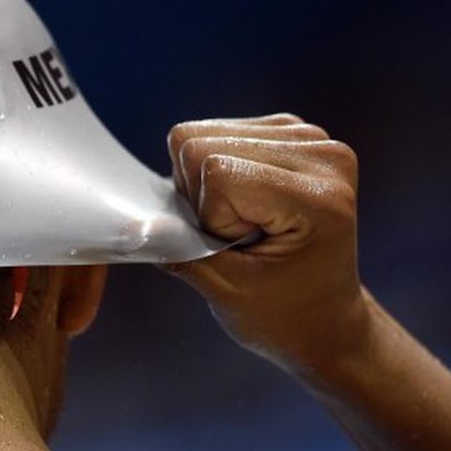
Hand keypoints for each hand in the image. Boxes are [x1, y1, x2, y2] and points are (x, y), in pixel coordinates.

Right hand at [160, 114, 369, 374]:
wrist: (324, 319)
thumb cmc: (282, 315)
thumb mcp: (226, 292)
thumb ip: (177, 252)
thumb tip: (126, 226)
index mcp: (319, 197)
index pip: (216, 171)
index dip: (207, 217)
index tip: (239, 250)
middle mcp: (323, 153)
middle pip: (202, 144)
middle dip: (200, 196)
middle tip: (235, 236)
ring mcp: (313, 137)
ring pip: (204, 134)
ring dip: (205, 182)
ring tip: (243, 220)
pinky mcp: (295, 131)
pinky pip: (218, 131)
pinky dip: (216, 169)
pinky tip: (246, 201)